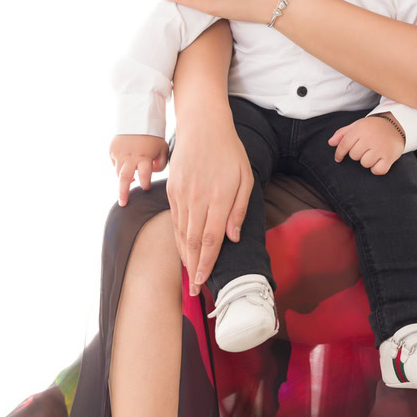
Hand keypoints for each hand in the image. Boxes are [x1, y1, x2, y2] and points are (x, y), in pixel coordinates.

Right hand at [109, 134, 169, 206]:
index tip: (146, 188)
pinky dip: (120, 167)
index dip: (145, 184)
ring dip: (123, 180)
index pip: (145, 177)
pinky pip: (115, 164)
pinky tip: (127, 165)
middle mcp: (130, 156)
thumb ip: (161, 164)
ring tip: (127, 185)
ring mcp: (120, 153)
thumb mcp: (162, 148)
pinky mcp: (112, 150)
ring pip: (118, 173)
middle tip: (123, 204)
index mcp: (145, 156)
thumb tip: (152, 173)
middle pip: (125, 179)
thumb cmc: (153, 136)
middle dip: (123, 193)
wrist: (138, 117)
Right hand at [166, 107, 254, 295]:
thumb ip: (239, 209)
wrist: (202, 125)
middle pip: (192, 242)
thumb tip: (232, 238)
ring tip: (190, 275)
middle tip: (195, 290)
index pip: (210, 240)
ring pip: (180, 233)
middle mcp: (196, 199)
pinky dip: (177, 238)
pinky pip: (174, 220)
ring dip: (185, 256)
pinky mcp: (172, 190)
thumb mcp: (245, 177)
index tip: (203, 282)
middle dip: (194, 268)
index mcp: (217, 198)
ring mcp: (181, 195)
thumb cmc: (229, 151)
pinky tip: (182, 249)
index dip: (206, 264)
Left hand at [328, 114, 404, 174]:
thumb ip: (342, 133)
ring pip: (364, 164)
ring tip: (373, 153)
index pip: (344, 145)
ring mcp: (380, 148)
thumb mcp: (357, 125)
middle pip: (354, 156)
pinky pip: (377, 170)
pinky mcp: (390, 157)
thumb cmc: (373, 127)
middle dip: (357, 154)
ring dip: (367, 161)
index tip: (338, 158)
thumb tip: (330, 143)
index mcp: (360, 129)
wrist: (397, 124)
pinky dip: (377, 168)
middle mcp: (370, 138)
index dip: (339, 153)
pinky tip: (379, 161)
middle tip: (365, 148)